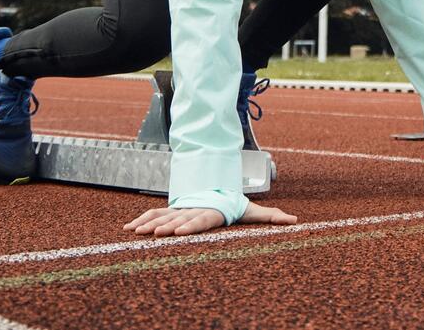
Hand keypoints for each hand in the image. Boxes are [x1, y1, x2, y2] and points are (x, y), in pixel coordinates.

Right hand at [123, 200, 296, 236]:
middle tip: (155, 234)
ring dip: (148, 223)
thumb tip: (295, 220)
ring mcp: (181, 210)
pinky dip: (141, 220)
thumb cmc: (236, 205)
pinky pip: (155, 215)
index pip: (201, 218)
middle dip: (166, 226)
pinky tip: (128, 228)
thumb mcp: (254, 210)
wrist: (218, 188)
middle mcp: (193, 210)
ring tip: (135, 232)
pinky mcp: (172, 211)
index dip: (190, 225)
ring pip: (163, 216)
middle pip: (179, 218)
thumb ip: (272, 216)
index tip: (179, 232)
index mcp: (211, 211)